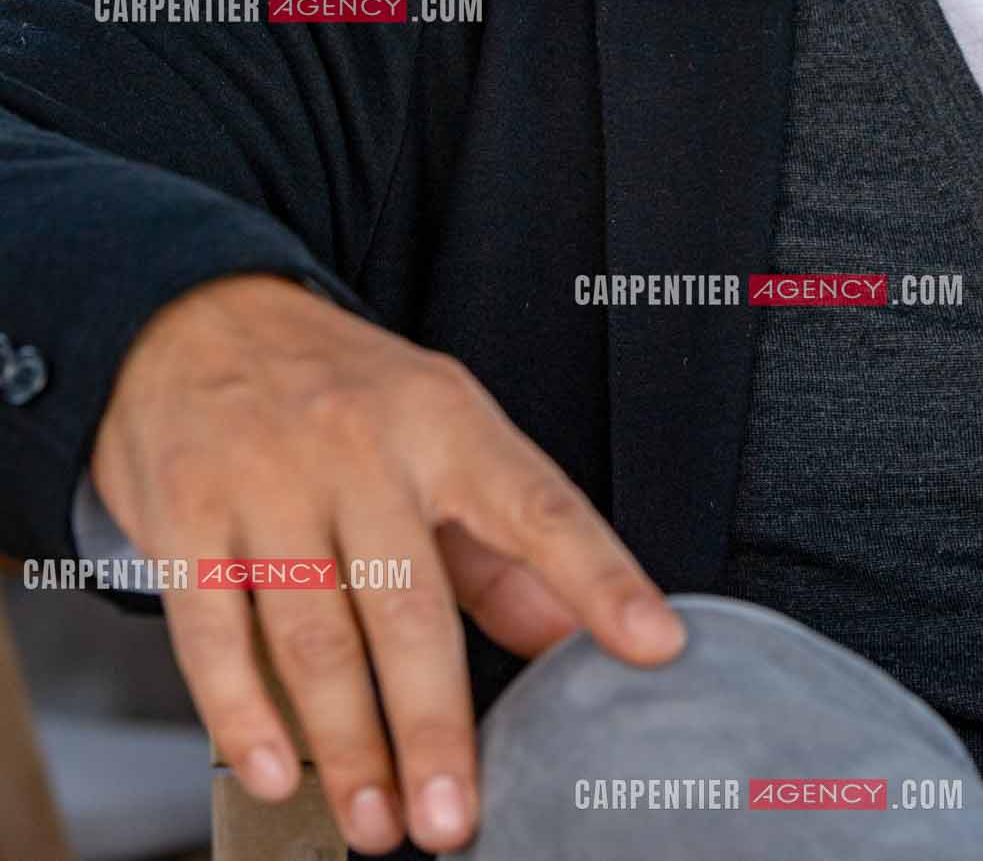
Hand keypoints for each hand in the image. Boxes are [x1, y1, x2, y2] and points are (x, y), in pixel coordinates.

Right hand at [89, 273, 684, 853]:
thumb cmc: (337, 390)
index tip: (652, 644)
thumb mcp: (438, 430)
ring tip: (377, 823)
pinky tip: (278, 770)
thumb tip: (571, 636)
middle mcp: (362, 446)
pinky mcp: (186, 513)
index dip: (600, 578)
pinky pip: (214, 631)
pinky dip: (243, 714)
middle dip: (435, 727)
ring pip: (315, 634)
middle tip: (455, 820)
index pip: (538, 504)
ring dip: (348, 745)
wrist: (197, 317)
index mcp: (445, 422)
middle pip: (411, 605)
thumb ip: (504, 543)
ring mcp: (268, 478)